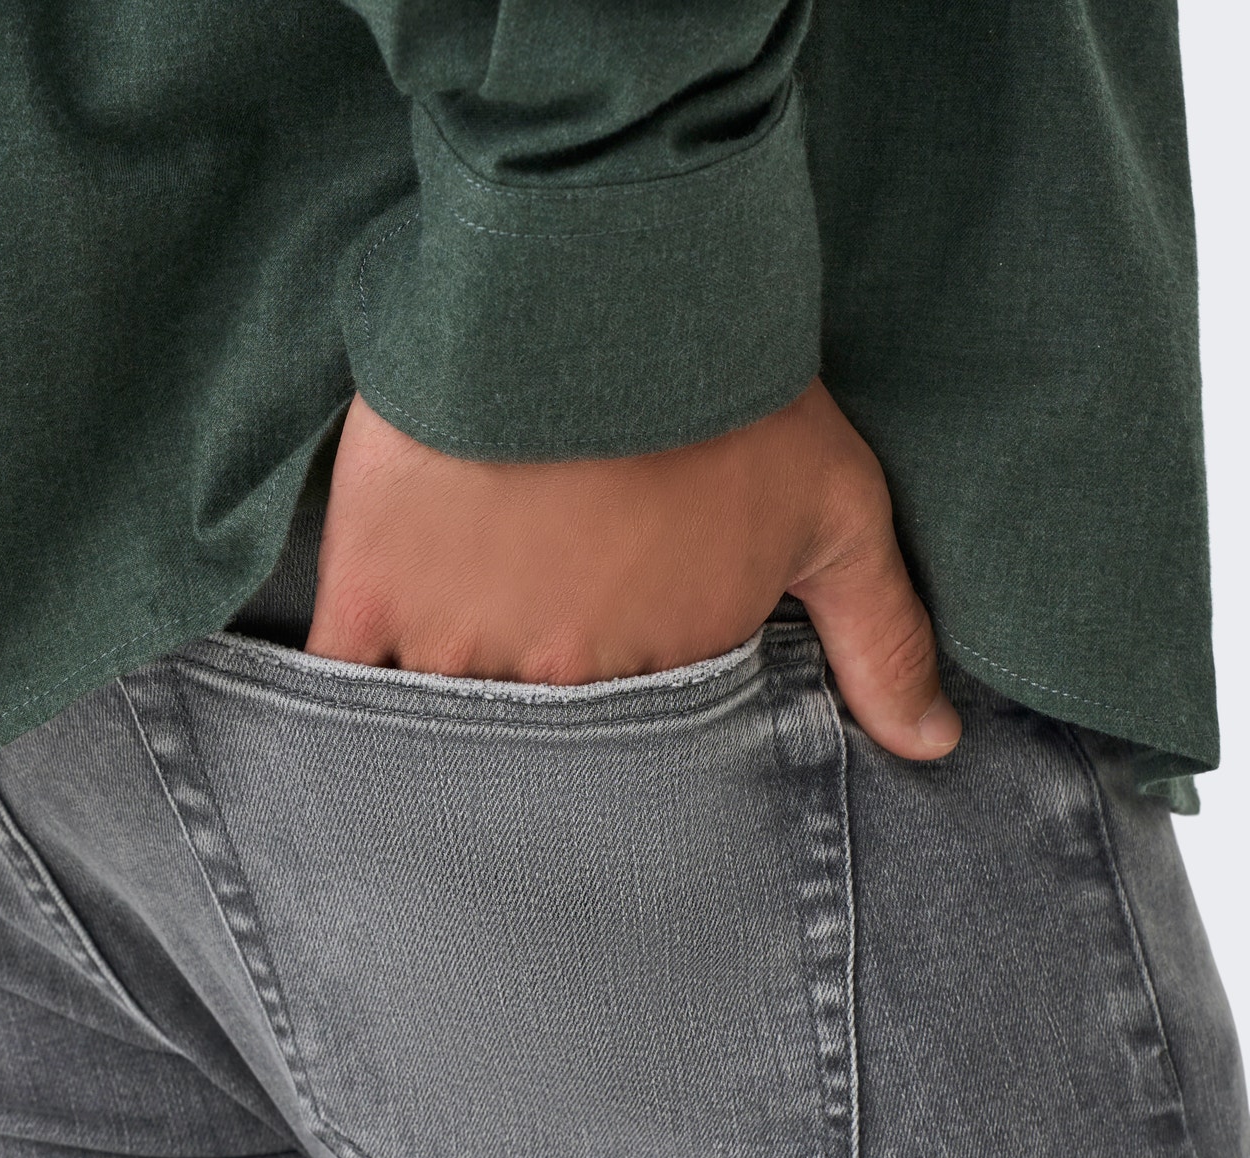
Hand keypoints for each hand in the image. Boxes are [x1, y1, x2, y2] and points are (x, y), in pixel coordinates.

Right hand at [304, 377, 960, 759]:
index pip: (635, 756)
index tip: (608, 722)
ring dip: (441, 732)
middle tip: (521, 723)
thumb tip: (934, 746)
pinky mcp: (376, 593)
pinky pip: (341, 684)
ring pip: (441, 733)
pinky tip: (345, 720)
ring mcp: (460, 645)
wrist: (599, 283)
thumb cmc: (726, 391)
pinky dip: (341, 704)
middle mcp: (562, 684)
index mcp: (664, 673)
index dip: (618, 737)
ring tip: (437, 716)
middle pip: (535, 752)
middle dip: (534, 746)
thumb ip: (884, 639)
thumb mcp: (837, 511)